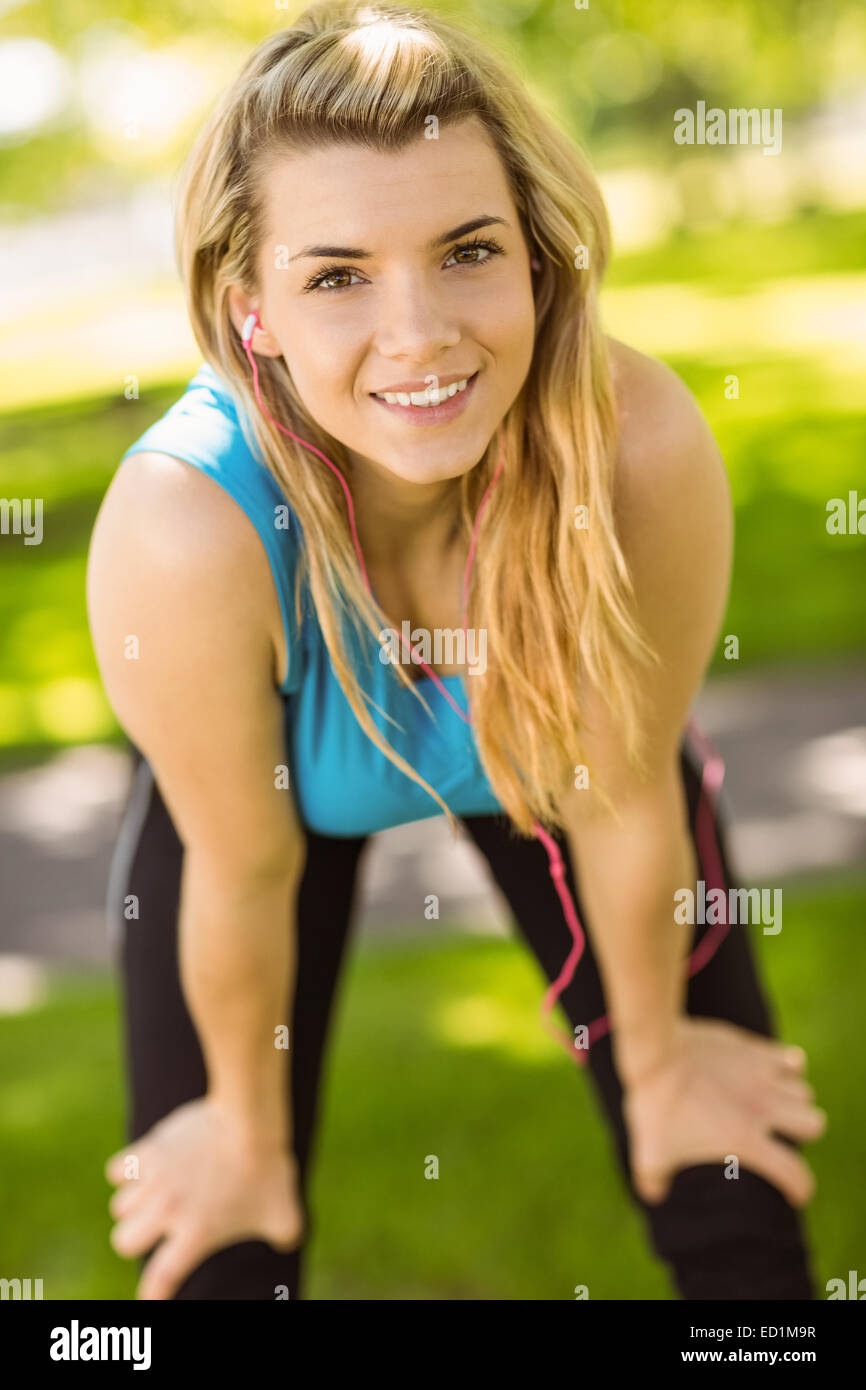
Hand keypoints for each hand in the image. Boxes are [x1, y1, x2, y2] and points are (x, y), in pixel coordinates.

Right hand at [105, 1096, 303, 1299]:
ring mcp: (155, 1179)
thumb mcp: (284, 1212)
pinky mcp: (150, 1149)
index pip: (162, 1277)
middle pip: (123, 1241)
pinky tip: (144, 1169)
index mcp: (196, 1234)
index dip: (153, 1294)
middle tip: (156, 1228)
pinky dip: (125, 1172)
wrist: (250, 1120)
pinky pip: (117, 1169)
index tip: (150, 1299)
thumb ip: (285, 1234)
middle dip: (136, 1239)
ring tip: (157, 1194)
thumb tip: (288, 1240)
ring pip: (120, 1206)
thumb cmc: (267, 1169)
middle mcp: (168, 1211)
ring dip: (134, 1205)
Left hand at [620, 1017, 825, 1208]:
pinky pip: (793, 1059)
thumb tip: (654, 1194)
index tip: (793, 1194)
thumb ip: (653, 1180)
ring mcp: (762, 1076)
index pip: (794, 1173)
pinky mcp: (754, 1049)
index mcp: (745, 1140)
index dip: (799, 1190)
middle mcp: (763, 1108)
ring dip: (794, 1101)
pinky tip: (774, 1071)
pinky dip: (790, 1067)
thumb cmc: (655, 1103)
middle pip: (814, 1124)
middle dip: (801, 1132)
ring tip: (771, 1102)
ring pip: (803, 1092)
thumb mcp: (649, 1150)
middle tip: (777, 1133)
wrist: (656, 1051)